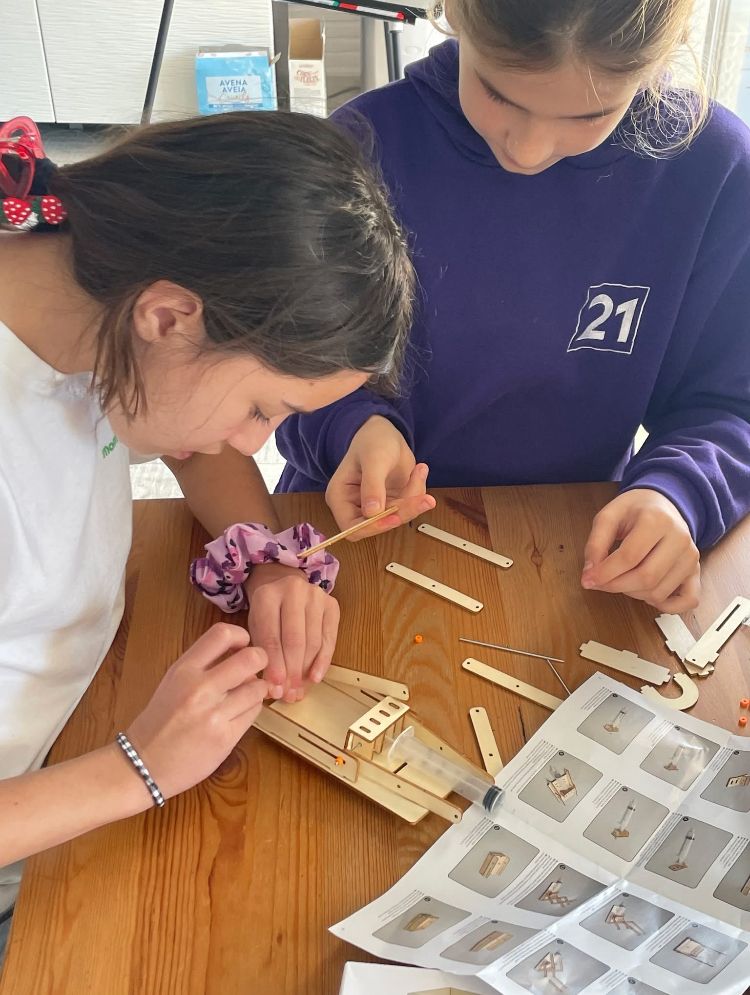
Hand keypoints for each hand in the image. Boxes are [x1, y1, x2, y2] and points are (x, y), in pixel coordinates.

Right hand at [126, 623, 277, 798]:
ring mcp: (214, 714)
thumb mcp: (173, 682)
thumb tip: (242, 655)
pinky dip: (251, 710)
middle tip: (255, 669)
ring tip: (245, 696)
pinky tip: (239, 713)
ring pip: (257, 688)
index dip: (241, 635)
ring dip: (257, 689)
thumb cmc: (159, 721)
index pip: (222, 634)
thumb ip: (204, 666)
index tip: (244, 644)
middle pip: (250, 658)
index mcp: (183, 670)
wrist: (143, 764)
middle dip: (260, 660)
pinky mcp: (225, 738)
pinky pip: (254, 713)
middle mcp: (200, 688)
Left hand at [244, 563, 338, 702]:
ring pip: (314, 641)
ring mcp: (316, 596)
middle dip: (292, 671)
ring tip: (299, 691)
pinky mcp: (332, 604)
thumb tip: (275, 689)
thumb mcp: (256, 628)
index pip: (272, 636)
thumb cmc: (267, 613)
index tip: (275, 689)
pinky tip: (315, 677)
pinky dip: (323, 661)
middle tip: (289, 694)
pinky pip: (330, 638)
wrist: (283, 584)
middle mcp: (294, 591)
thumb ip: (263, 654)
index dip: (274, 665)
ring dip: (306, 670)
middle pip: (295, 640)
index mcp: (267, 596)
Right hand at [326, 415, 435, 536]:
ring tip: (419, 471)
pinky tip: (419, 471)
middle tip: (423, 496)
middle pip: (379, 525)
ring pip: (398, 517)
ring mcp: (375, 507)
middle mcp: (355, 506)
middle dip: (402, 510)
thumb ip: (372, 485)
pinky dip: (418, 493)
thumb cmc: (372, 440)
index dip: (372, 527)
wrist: (386, 432)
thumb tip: (372, 512)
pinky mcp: (392, 503)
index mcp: (340, 497)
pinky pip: (408, 508)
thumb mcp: (374, 458)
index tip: (394, 517)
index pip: (352, 528)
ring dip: (413, 499)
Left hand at [582, 489, 700, 612]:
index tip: (587, 580)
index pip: (629, 557)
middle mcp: (680, 539)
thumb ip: (596, 543)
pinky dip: (666, 607)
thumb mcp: (609, 516)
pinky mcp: (696, 572)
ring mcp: (691, 557)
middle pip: (646, 577)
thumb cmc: (634, 511)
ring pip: (660, 592)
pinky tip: (647, 594)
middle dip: (616, 586)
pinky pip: (688, 601)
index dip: (604, 573)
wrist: (664, 505)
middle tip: (601, 583)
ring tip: (622, 580)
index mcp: (657, 520)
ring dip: (633, 594)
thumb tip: (590, 575)